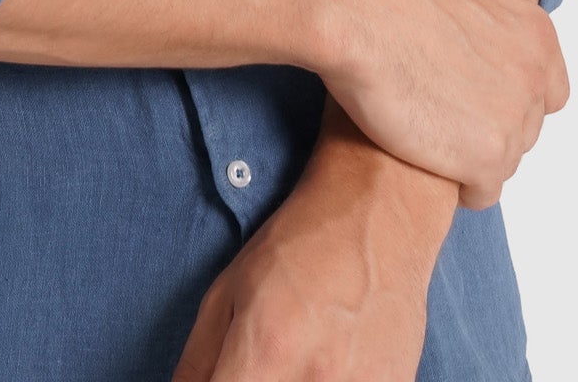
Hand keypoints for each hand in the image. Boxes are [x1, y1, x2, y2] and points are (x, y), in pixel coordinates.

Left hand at [170, 96, 454, 380]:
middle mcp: (319, 377)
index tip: (223, 375)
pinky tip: (331, 361)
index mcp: (268, 346)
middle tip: (257, 363)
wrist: (379, 212)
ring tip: (299, 353)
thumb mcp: (228, 289)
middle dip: (252, 381)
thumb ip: (198, 360)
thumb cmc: (298, 245)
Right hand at [320, 0, 569, 209]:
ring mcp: (516, 123)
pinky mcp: (486, 160)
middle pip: (522, 124)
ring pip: (502, 158)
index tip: (457, 73)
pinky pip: (482, 191)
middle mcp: (538, 80)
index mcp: (539, 36)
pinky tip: (421, 151)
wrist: (354, 7)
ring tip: (420, 121)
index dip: (498, 84)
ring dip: (467, 149)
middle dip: (484, 118)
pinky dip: (456, 181)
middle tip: (432, 95)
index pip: (544, 85)